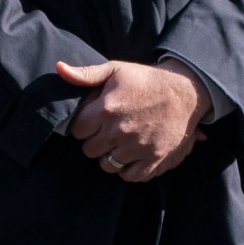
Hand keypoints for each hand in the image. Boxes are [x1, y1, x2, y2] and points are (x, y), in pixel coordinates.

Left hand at [58, 59, 206, 182]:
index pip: (78, 131)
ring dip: (109, 156)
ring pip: (107, 165)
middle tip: (105, 132)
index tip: (92, 121)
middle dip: (94, 141)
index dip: (83, 126)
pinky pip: (131, 176)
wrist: (184, 92)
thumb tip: (59, 68)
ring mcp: (137, 147)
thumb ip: (85, 74)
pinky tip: (130, 157)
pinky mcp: (154, 158)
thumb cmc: (146, 79)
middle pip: (89, 150)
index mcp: (106, 109)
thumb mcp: (115, 70)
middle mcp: (119, 131)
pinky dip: (128, 170)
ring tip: (117, 144)